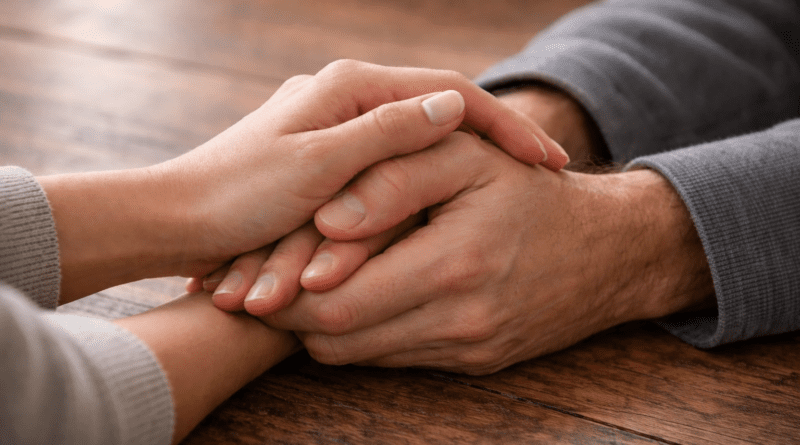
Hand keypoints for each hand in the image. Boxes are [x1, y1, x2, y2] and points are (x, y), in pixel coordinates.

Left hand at [38, 60, 567, 301]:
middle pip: (439, 121)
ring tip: (515, 189)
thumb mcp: (318, 164)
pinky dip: (423, 198)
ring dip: (458, 179)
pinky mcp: (333, 175)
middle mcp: (349, 106)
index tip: (548, 162)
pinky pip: (392, 182)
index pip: (449, 94)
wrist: (177, 222)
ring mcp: (342, 141)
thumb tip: (453, 103)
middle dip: (492, 148)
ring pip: (417, 155)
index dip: (504, 126)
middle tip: (545, 173)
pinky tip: (456, 216)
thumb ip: (386, 135)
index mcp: (350, 89)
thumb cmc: (237, 192)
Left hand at [259, 132, 712, 374]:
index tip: (265, 266)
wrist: (606, 251)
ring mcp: (467, 348)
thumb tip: (328, 219)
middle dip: (295, 312)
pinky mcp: (474, 363)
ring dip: (323, 326)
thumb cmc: (527, 191)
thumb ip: (395, 176)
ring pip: (360, 355)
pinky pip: (394, 359)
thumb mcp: (466, 159)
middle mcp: (461, 320)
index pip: (339, 299)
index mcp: (455, 263)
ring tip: (307, 286)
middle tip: (270, 279)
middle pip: (340, 338)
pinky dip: (362, 334)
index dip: (291, 285)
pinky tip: (356, 299)